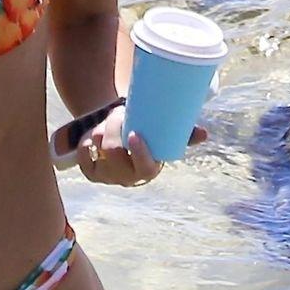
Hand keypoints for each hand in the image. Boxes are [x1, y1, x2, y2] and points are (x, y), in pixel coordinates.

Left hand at [77, 104, 207, 185]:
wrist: (118, 137)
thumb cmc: (146, 134)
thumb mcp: (163, 134)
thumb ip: (183, 134)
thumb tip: (205, 133)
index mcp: (148, 171)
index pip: (145, 168)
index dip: (139, 153)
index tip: (134, 133)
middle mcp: (127, 178)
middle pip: (115, 153)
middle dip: (115, 128)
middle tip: (120, 112)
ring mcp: (106, 176)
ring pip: (98, 147)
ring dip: (103, 128)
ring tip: (111, 119)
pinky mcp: (89, 171)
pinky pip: (83, 151)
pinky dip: (87, 139)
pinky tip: (94, 134)